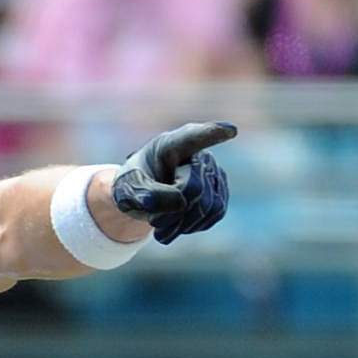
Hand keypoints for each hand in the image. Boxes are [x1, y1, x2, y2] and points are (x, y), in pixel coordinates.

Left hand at [111, 121, 236, 244]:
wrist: (143, 196)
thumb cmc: (133, 185)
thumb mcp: (127, 189)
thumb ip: (146, 193)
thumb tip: (180, 202)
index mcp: (171, 144)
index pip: (194, 137)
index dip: (213, 134)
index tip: (230, 131)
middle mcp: (199, 155)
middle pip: (195, 189)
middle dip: (173, 211)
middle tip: (153, 220)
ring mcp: (213, 173)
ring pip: (210, 205)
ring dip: (183, 223)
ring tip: (162, 224)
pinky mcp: (219, 193)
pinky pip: (215, 214)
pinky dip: (193, 226)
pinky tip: (177, 224)